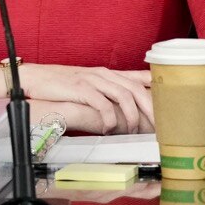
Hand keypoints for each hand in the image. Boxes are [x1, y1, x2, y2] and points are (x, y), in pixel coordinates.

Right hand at [20, 64, 152, 133]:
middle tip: (158, 128)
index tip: (170, 108)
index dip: (157, 92)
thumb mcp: (87, 84)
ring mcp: (93, 80)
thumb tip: (122, 107)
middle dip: (151, 109)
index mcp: (107, 73)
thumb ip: (106, 91)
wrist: (34, 78)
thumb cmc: (60, 85)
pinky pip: (103, 103)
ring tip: (132, 132)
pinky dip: (110, 118)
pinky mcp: (81, 88)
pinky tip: (110, 129)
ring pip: (124, 96)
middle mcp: (104, 74)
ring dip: (131, 116)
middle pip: (137, 89)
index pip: (140, 78)